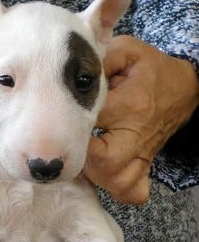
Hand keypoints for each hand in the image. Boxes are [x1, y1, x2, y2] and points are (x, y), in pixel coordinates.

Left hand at [84, 35, 198, 203]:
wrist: (184, 87)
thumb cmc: (152, 69)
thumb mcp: (129, 51)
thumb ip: (102, 56)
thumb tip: (75, 72)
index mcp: (130, 104)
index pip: (93, 122)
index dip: (70, 123)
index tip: (58, 118)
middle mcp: (136, 133)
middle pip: (105, 162)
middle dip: (83, 157)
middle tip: (72, 144)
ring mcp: (142, 153)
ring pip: (117, 182)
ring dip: (96, 175)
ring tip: (85, 159)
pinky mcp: (145, 163)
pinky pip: (133, 190)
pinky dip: (117, 190)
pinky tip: (105, 177)